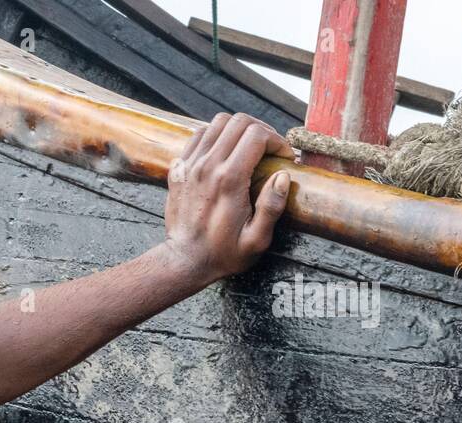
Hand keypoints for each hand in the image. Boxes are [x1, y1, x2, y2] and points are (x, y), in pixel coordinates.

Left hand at [162, 112, 293, 284]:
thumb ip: (272, 207)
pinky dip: (215, 136)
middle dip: (261, 129)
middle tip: (269, 149)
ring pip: (217, 123)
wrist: (185, 260)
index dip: (277, 140)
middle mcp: (207, 167)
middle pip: (238, 122)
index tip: (283, 157)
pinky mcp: (179, 168)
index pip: (257, 134)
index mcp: (229, 180)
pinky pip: (198, 136)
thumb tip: (282, 176)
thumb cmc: (223, 253)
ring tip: (248, 148)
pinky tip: (224, 152)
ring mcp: (190, 165)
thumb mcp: (256, 240)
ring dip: (237, 130)